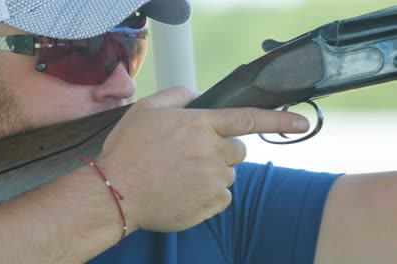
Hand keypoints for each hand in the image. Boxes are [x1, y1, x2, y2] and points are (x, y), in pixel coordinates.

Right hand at [98, 87, 308, 232]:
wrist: (114, 193)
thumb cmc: (128, 150)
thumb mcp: (147, 109)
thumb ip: (179, 94)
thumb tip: (200, 95)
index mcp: (200, 125)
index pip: (249, 118)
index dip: (280, 120)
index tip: (302, 123)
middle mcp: (212, 152)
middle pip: (238, 150)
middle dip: (222, 149)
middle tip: (192, 154)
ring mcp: (213, 181)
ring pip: (228, 173)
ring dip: (212, 171)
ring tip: (180, 174)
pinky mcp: (210, 204)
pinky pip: (222, 195)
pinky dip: (208, 192)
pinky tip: (182, 189)